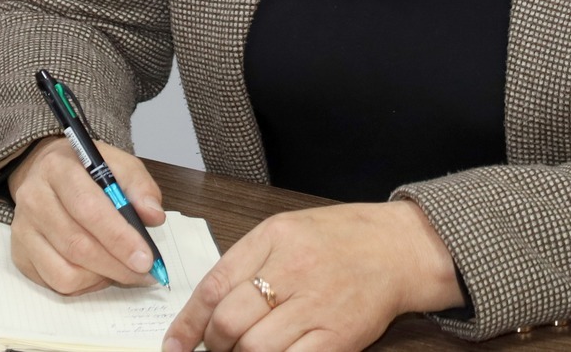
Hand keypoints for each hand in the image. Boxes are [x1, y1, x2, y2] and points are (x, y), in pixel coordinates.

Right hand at [8, 134, 167, 293]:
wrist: (45, 171)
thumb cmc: (85, 171)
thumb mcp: (117, 164)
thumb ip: (138, 186)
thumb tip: (153, 216)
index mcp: (58, 168)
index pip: (88, 208)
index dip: (119, 237)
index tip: (146, 258)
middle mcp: (34, 198)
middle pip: (76, 245)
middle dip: (117, 265)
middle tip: (144, 273)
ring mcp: (23, 228)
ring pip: (64, 272)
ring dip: (101, 277)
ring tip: (120, 267)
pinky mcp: (19, 253)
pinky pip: (54, 283)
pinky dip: (83, 284)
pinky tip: (97, 269)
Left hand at [161, 201, 460, 351]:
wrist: (396, 249)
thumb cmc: (338, 240)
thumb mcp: (284, 231)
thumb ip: (245, 262)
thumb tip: (207, 307)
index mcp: (273, 238)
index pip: (215, 285)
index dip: (188, 322)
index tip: (174, 345)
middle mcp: (293, 270)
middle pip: (231, 321)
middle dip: (214, 344)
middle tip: (215, 348)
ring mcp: (317, 306)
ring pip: (256, 348)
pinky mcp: (339, 338)